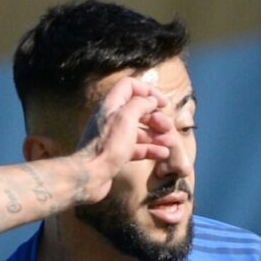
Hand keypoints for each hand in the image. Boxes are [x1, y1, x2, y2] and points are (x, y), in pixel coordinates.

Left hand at [73, 76, 174, 201]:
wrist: (90, 175)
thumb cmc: (108, 145)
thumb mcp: (126, 118)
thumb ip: (140, 104)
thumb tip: (151, 100)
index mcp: (111, 105)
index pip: (130, 86)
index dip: (148, 91)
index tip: (163, 103)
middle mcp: (112, 118)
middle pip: (138, 109)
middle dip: (156, 117)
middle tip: (168, 127)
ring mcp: (114, 137)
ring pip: (140, 130)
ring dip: (157, 134)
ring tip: (170, 142)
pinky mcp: (117, 153)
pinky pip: (137, 147)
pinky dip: (151, 149)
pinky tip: (163, 154)